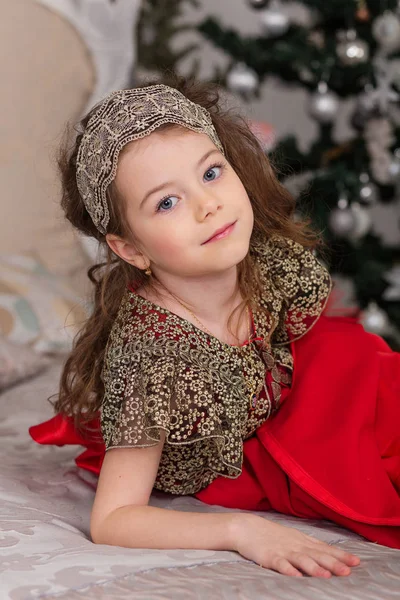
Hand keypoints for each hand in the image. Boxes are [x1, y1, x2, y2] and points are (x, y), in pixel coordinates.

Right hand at [231, 514, 360, 577]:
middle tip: (348, 571)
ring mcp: (282, 550)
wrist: (246, 527)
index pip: (325, 548)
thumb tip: (330, 555)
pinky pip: (280, 564)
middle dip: (333, 563)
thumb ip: (309, 546)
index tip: (356, 561)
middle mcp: (296, 545)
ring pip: (301, 559)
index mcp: (302, 541)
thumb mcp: (293, 537)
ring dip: (313, 567)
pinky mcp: (269, 556)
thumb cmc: (271, 534)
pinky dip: (288, 570)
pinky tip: (296, 576)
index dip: (340, 555)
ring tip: (326, 575)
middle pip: (317, 554)